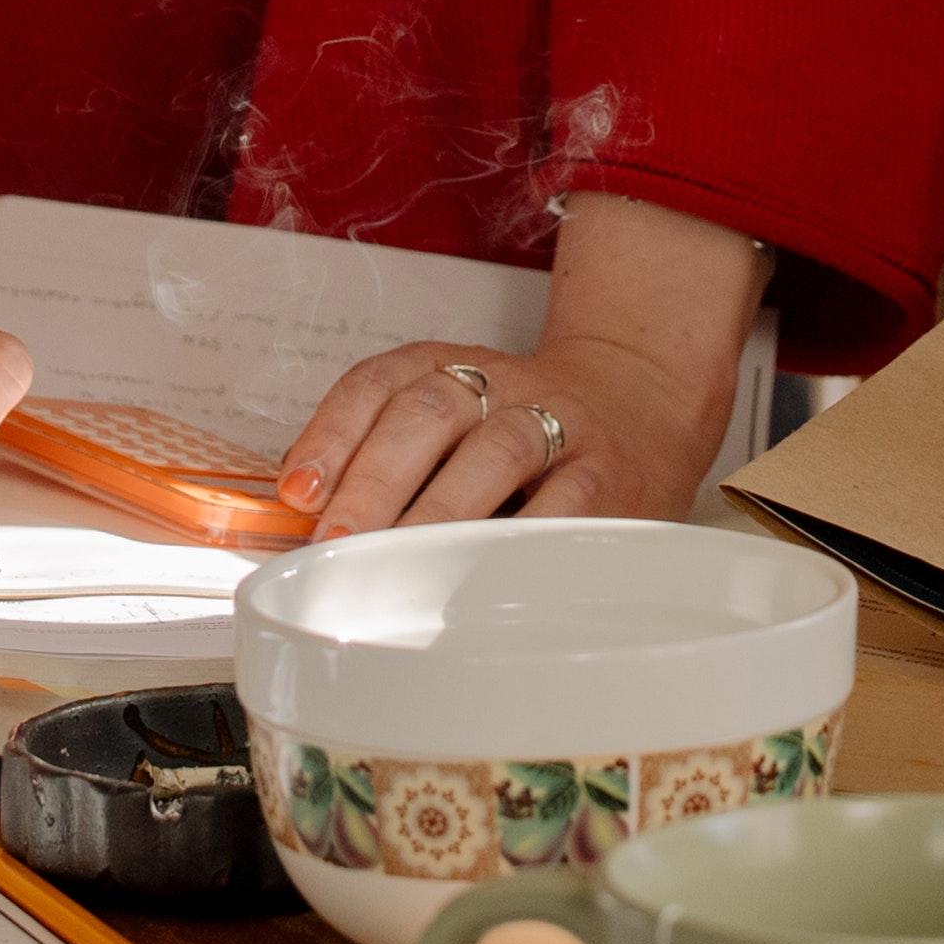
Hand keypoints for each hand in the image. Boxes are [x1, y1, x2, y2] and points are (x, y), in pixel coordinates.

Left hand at [273, 321, 735, 533]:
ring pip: (497, 449)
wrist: (643, 404)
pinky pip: (563, 504)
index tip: (299, 491)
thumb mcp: (459, 420)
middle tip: (337, 540)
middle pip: (431, 408)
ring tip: (398, 563)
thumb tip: (308, 526)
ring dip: (439, 509)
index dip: (333, 432)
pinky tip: (482, 576)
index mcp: (454, 367)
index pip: (381, 382)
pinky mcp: (608, 476)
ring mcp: (559, 425)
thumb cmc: (527, 432)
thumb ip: (391, 460)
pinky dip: (520, 539)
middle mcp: (504, 384)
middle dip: (375, 476)